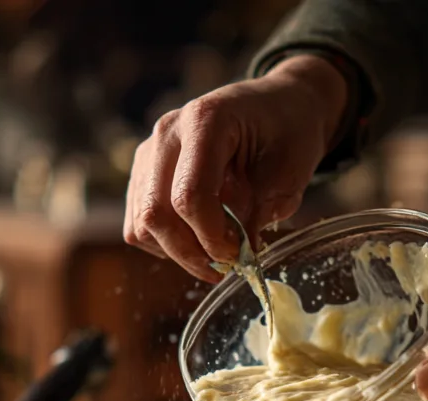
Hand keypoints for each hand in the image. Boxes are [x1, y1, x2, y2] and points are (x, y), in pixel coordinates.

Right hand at [123, 55, 347, 281]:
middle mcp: (168, 132)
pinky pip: (138, 226)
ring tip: (213, 251)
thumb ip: (259, 212)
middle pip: (156, 214)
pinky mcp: (143, 174)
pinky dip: (165, 244)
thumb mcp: (289, 173)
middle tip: (224, 266)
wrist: (277, 107)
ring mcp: (149, 152)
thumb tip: (237, 257)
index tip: (238, 253)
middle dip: (191, 252)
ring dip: (178, 251)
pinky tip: (195, 238)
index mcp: (205, 120)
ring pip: (142, 225)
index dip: (211, 237)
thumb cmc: (288, 134)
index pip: (189, 196)